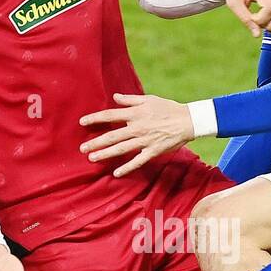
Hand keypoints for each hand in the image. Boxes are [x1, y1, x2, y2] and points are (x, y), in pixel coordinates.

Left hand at [79, 93, 193, 176]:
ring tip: (92, 158)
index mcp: (135, 113)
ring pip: (121, 148)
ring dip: (106, 154)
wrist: (188, 121)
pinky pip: (138, 161)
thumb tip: (115, 97)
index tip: (82, 122)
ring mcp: (145, 141)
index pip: (110, 115)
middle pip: (112, 136)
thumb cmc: (168, 108)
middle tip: (82, 148)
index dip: (95, 118)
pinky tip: (116, 172)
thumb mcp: (149, 99)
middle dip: (96, 142)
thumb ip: (130, 99)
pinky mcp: (153, 151)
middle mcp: (137, 127)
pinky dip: (127, 167)